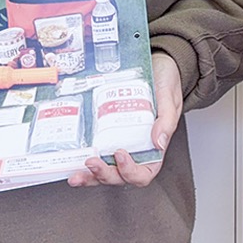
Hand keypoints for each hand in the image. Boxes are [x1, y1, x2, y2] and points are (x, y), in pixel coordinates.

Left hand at [68, 51, 180, 187]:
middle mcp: (136, 150)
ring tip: (76, 174)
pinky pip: (97, 153)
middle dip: (105, 175)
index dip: (131, 171)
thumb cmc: (167, 82)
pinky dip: (84, 163)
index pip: (144, 173)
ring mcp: (120, 143)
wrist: (158, 65)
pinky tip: (72, 162)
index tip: (120, 153)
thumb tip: (159, 143)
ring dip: (90, 177)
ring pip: (106, 171)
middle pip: (120, 177)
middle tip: (92, 162)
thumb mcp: (169, 99)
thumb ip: (166, 121)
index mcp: (154, 147)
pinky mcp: (107, 133)